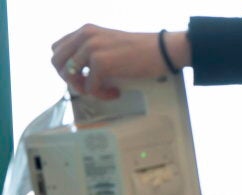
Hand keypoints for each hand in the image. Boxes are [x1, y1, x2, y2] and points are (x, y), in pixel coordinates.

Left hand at [51, 24, 189, 98]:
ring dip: (85, 88)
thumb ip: (92, 50)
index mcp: (86, 30)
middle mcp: (85, 36)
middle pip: (57, 62)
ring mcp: (91, 48)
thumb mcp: (110, 43)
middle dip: (70, 79)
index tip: (82, 76)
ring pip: (70, 76)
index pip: (58, 49)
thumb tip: (81, 72)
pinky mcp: (101, 63)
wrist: (161, 50)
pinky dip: (101, 94)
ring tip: (103, 90)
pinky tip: (115, 92)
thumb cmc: (142, 50)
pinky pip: (90, 87)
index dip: (65, 66)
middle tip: (89, 86)